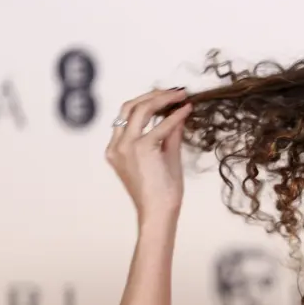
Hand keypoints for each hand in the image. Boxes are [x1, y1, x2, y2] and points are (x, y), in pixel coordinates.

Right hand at [105, 88, 193, 222]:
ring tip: (180, 95)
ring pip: (140, 109)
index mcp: (117, 148)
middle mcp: (117, 145)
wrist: (159, 213)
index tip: (167, 96)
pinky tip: (186, 109)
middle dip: (153, 95)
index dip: (147, 101)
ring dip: (162, 99)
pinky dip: (175, 115)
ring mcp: (126, 146)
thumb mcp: (165, 156)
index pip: (127, 115)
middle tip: (174, 91)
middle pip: (130, 107)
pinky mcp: (141, 149)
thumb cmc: (161, 192)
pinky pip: (160, 125)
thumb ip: (169, 134)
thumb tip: (178, 113)